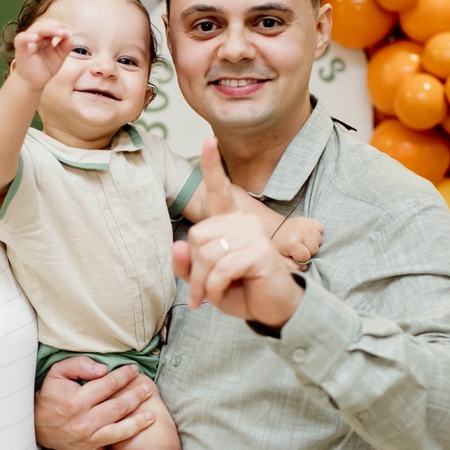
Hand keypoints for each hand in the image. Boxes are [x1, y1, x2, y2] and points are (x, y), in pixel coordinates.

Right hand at [11, 20, 71, 90]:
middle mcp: (35, 36)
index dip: (60, 27)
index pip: (52, 25)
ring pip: (34, 29)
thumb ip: (65, 47)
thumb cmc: (45, 68)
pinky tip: (35, 38)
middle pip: (43, 25)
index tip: (68, 33)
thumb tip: (70, 35)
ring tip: (58, 33)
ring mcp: (27, 41)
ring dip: (46, 29)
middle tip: (65, 32)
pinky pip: (21, 39)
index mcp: (45, 36)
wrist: (34, 82)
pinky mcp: (20, 48)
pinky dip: (28, 37)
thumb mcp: (59, 57)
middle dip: (55, 27)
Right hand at [34, 357, 154, 449]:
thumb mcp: (57, 373)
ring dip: (138, 424)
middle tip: (148, 389)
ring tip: (151, 415)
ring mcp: (86, 441)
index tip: (134, 370)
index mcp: (76, 401)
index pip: (108, 385)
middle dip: (136, 396)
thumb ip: (80, 365)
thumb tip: (104, 369)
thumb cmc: (49, 396)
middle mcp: (83, 422)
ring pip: (119, 433)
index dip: (124, 376)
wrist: (33, 425)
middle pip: (118, 408)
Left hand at [170, 137, 304, 325]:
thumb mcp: (206, 280)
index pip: (218, 187)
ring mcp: (253, 234)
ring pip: (207, 255)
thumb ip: (189, 265)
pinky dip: (215, 289)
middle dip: (194, 271)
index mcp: (229, 222)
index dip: (211, 165)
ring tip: (211, 296)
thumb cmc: (240, 290)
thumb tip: (176, 246)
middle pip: (196, 238)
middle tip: (199, 294)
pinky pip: (221, 268)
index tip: (208, 139)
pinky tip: (222, 295)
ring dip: (203, 284)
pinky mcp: (260, 251)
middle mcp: (243, 221)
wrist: (272, 309)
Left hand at [274, 216, 322, 266]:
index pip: (306, 257)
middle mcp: (301, 232)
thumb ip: (291, 266)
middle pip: (315, 249)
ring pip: (319, 240)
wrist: (273, 227)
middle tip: (299, 248)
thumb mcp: (280, 258)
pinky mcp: (309, 220)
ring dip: (313, 243)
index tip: (294, 254)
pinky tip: (307, 235)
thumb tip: (305, 267)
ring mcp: (306, 225)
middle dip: (308, 251)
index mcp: (292, 243)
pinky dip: (316, 233)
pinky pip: (320, 229)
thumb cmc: (277, 244)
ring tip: (303, 242)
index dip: (301, 258)